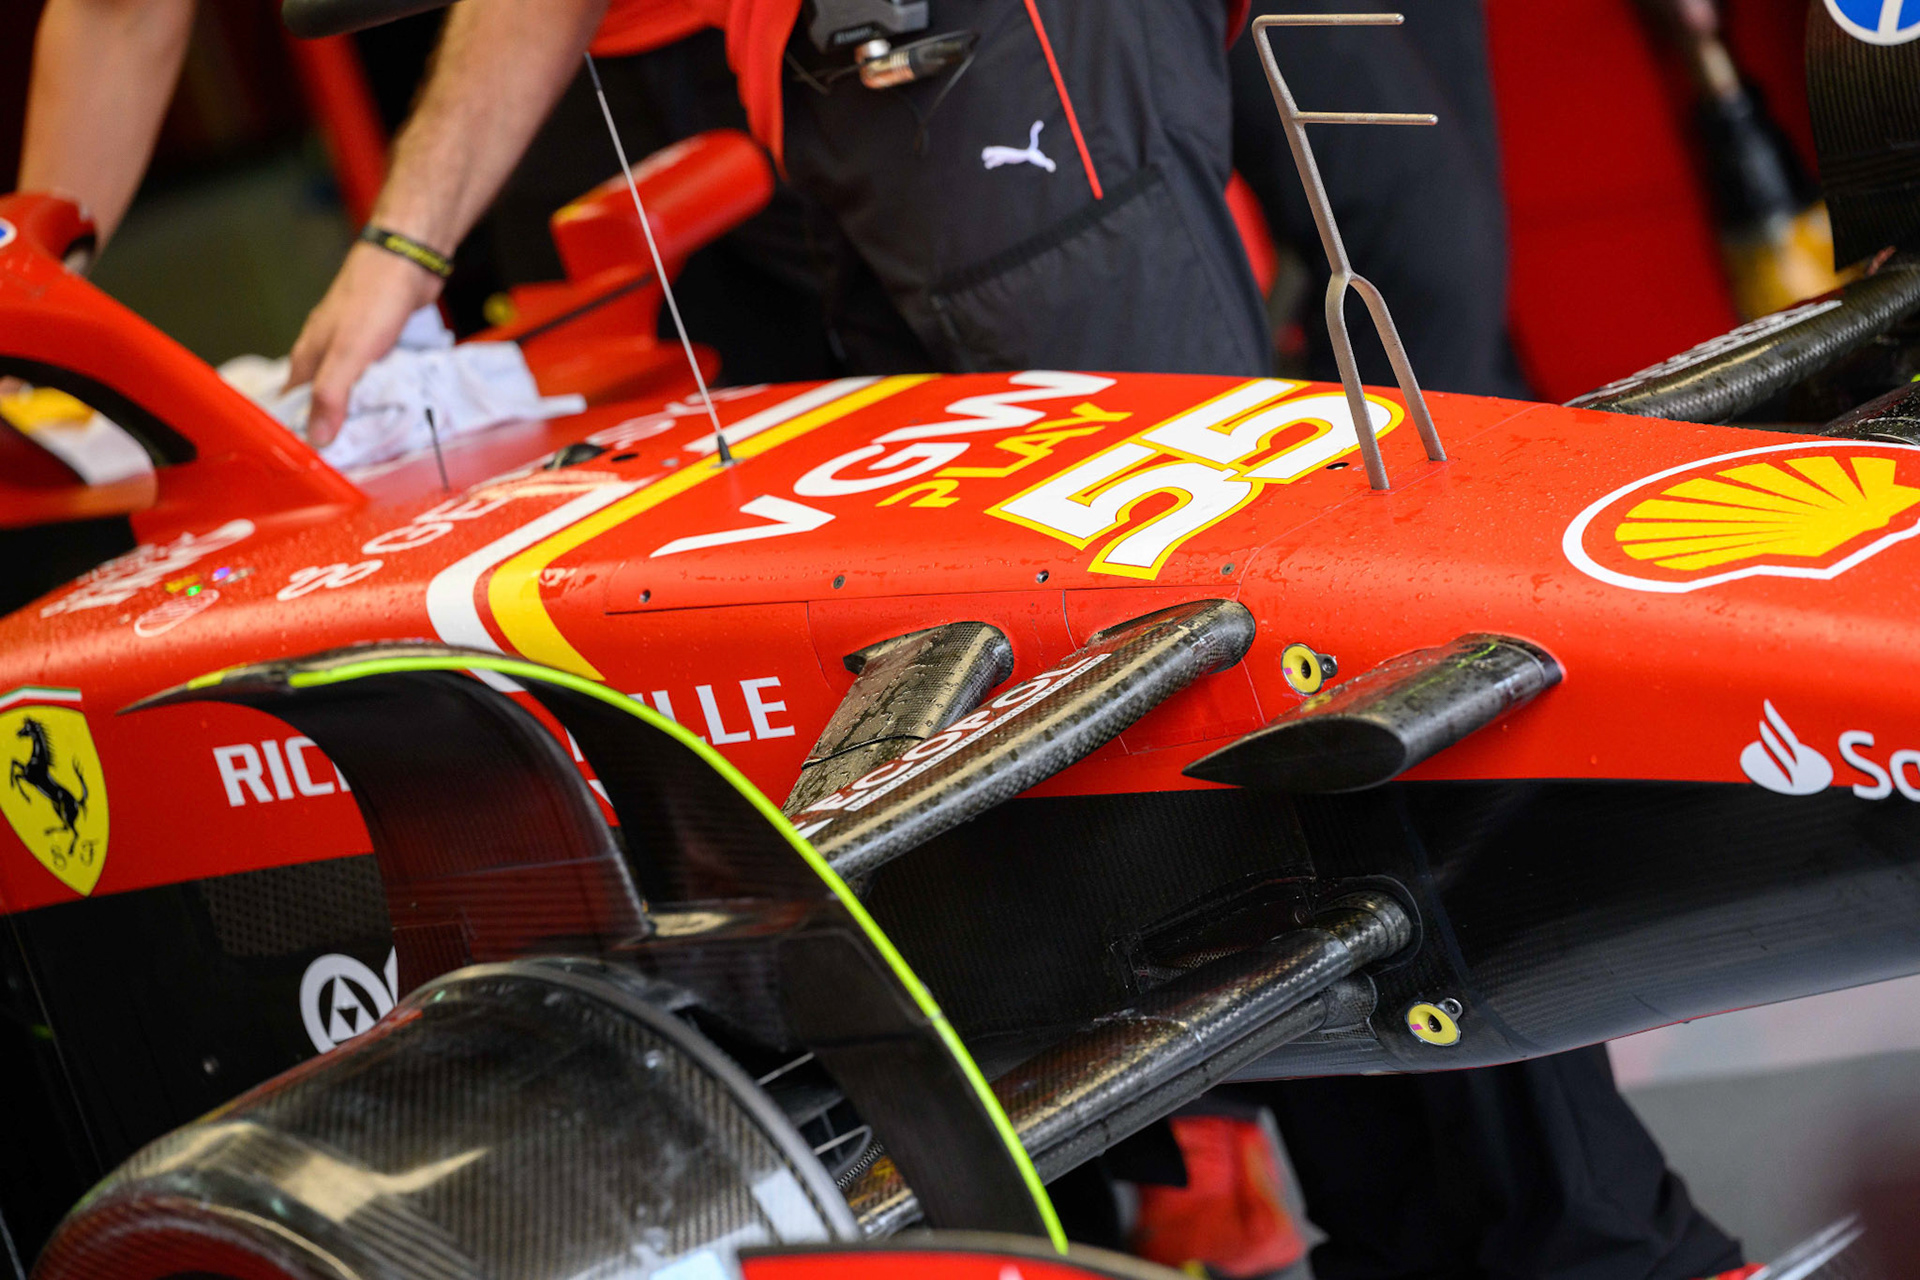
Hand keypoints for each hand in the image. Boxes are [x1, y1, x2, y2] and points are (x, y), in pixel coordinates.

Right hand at [285, 241, 444, 445]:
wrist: (408, 260)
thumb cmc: (373, 301)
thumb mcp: (348, 354)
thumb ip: (331, 395)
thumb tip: (318, 439)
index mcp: (309, 356)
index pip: (295, 405)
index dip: (303, 433)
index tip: (318, 464)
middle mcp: (327, 352)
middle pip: (326, 400)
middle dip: (340, 427)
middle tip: (358, 460)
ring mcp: (355, 347)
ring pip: (355, 389)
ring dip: (366, 411)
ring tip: (381, 442)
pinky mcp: (382, 343)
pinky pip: (379, 376)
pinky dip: (386, 392)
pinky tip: (400, 408)